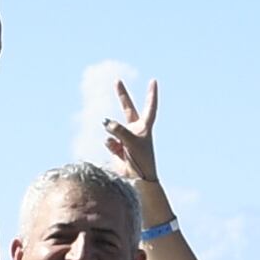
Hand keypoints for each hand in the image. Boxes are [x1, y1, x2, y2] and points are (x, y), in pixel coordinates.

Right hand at [101, 75, 165, 202]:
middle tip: (117, 81)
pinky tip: (118, 153)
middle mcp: (134, 130)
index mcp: (145, 127)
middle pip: (127, 108)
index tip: (153, 81)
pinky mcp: (115, 146)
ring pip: (113, 127)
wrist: (137, 179)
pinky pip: (108, 140)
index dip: (151, 94)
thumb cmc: (141, 160)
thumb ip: (119, 130)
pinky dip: (111, 145)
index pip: (149, 107)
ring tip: (123, 147)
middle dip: (122, 95)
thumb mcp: (132, 142)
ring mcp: (124, 137)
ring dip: (114, 134)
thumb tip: (106, 122)